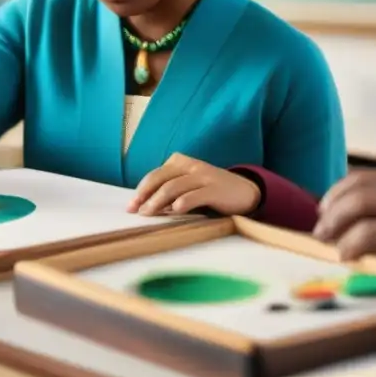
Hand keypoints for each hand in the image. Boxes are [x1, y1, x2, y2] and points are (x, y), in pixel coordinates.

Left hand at [128, 153, 261, 216]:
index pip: (155, 175)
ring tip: (148, 214)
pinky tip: (174, 211)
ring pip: (173, 187)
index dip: (141, 190)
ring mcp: (203, 176)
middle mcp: (190, 166)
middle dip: (144, 195)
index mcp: (180, 162)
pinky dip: (181, 203)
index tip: (130, 206)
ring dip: (157, 201)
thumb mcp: (189, 185)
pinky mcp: (214, 189)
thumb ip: (170, 190)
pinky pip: (194, 195)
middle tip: (135, 211)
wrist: (244, 192)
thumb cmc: (211, 191)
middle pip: (160, 178)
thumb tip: (145, 205)